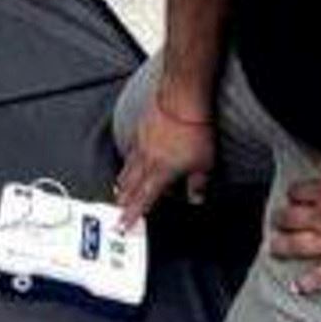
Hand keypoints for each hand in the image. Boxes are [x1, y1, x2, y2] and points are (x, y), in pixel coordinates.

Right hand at [115, 87, 215, 229]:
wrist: (182, 96)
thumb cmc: (194, 128)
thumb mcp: (205, 163)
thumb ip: (198, 183)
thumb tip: (196, 197)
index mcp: (160, 172)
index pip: (144, 199)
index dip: (133, 215)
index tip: (124, 225)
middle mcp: (147, 158)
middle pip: (131, 184)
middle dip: (123, 200)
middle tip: (116, 210)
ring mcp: (141, 140)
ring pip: (128, 166)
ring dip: (123, 181)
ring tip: (118, 189)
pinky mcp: (141, 125)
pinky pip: (131, 146)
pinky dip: (128, 157)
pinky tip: (129, 156)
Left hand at [269, 160, 320, 293]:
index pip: (298, 191)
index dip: (293, 194)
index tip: (292, 197)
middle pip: (290, 217)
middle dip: (280, 219)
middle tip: (276, 221)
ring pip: (296, 245)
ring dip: (281, 246)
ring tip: (274, 248)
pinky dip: (307, 283)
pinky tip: (297, 287)